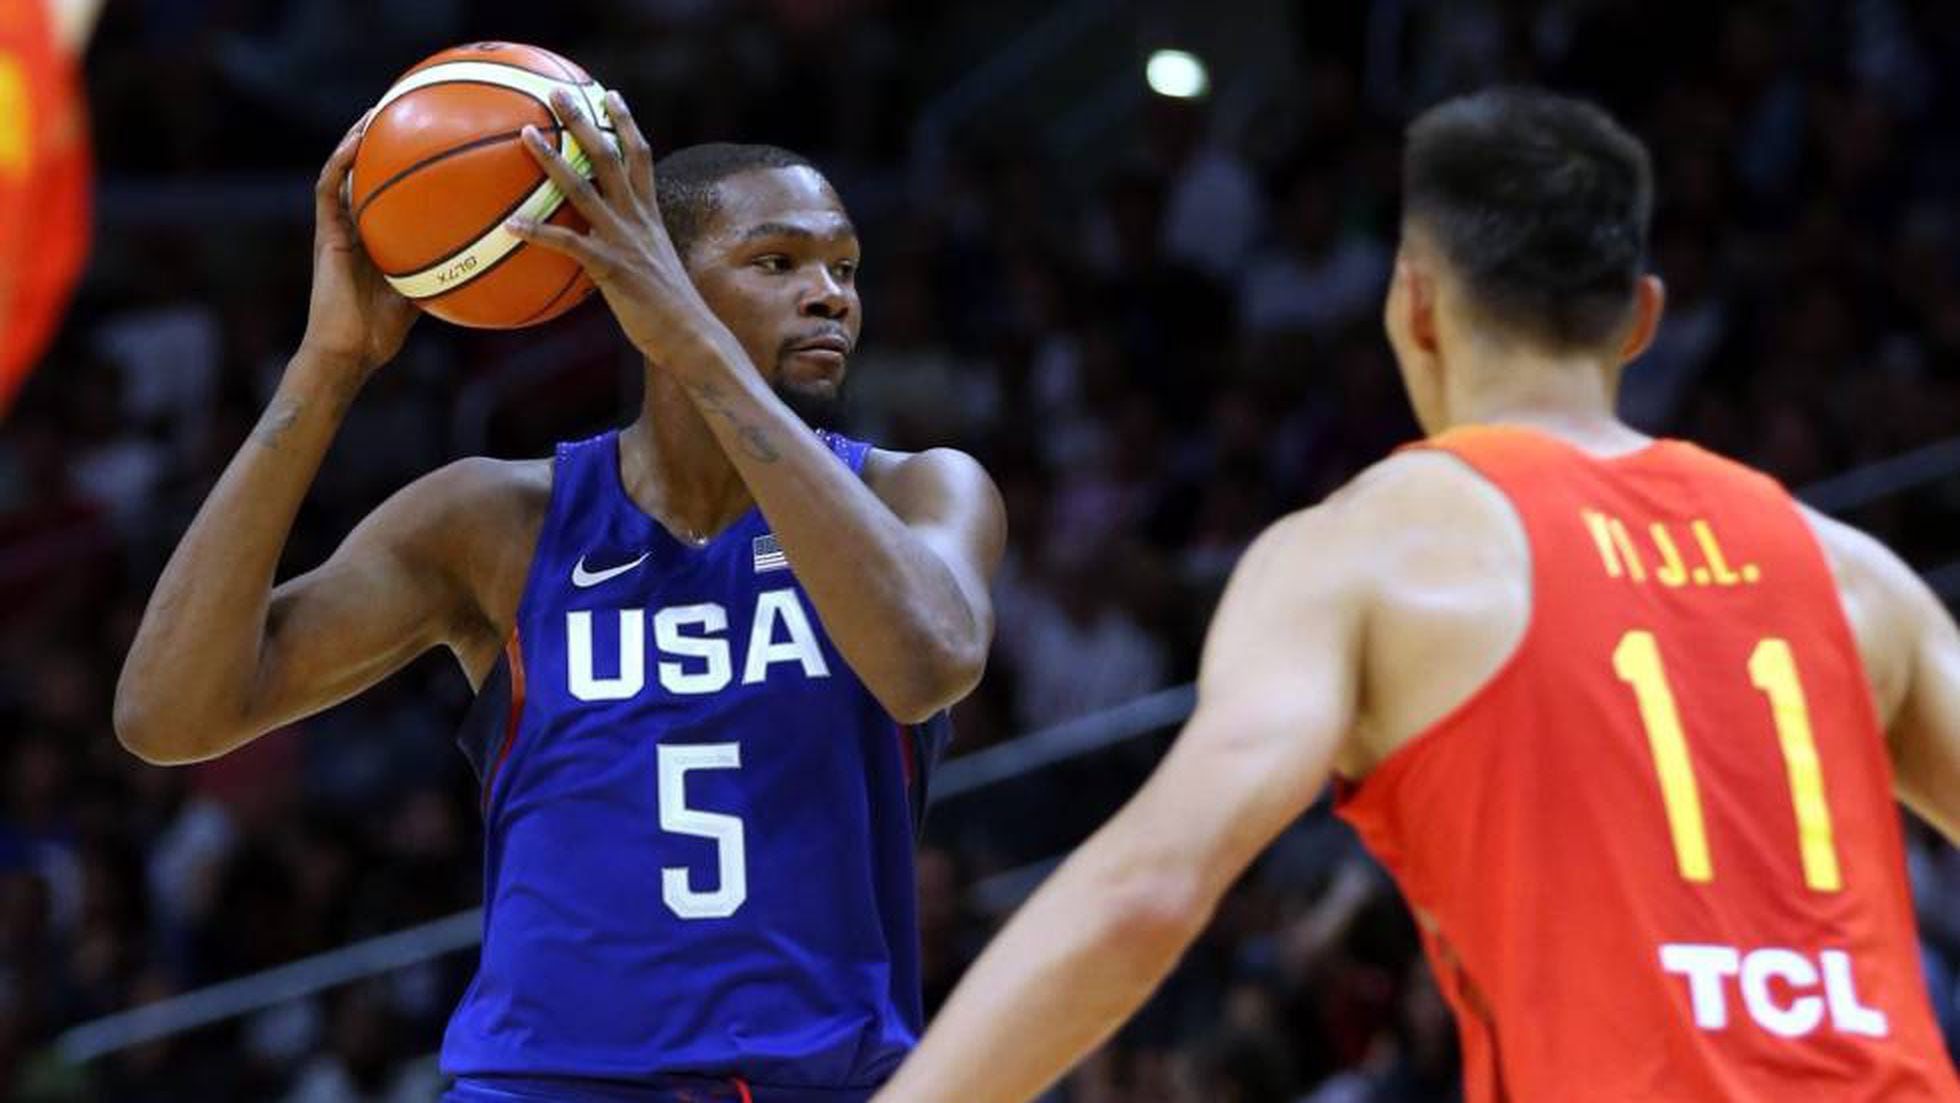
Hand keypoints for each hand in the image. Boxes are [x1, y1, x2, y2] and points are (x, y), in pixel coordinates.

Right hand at [297, 113, 418, 375]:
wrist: (349, 352)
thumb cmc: (383, 334)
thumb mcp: (425, 295)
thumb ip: (444, 272)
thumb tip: (487, 260)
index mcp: (376, 238)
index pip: (388, 193)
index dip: (402, 168)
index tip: (427, 141)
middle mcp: (355, 227)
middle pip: (365, 174)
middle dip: (380, 142)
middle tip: (404, 111)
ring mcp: (338, 228)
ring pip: (342, 172)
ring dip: (356, 140)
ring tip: (377, 112)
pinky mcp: (325, 233)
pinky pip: (328, 189)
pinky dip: (341, 163)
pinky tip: (357, 142)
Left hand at [506, 89, 730, 367]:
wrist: (692, 336)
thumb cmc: (670, 313)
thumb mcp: (653, 271)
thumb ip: (629, 251)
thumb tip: (602, 249)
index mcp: (650, 215)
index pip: (640, 156)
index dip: (626, 123)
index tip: (609, 96)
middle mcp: (638, 219)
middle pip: (610, 157)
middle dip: (584, 122)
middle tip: (558, 94)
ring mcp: (625, 241)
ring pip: (584, 189)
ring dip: (552, 160)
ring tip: (526, 135)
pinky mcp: (612, 268)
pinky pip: (569, 244)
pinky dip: (539, 232)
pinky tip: (511, 226)